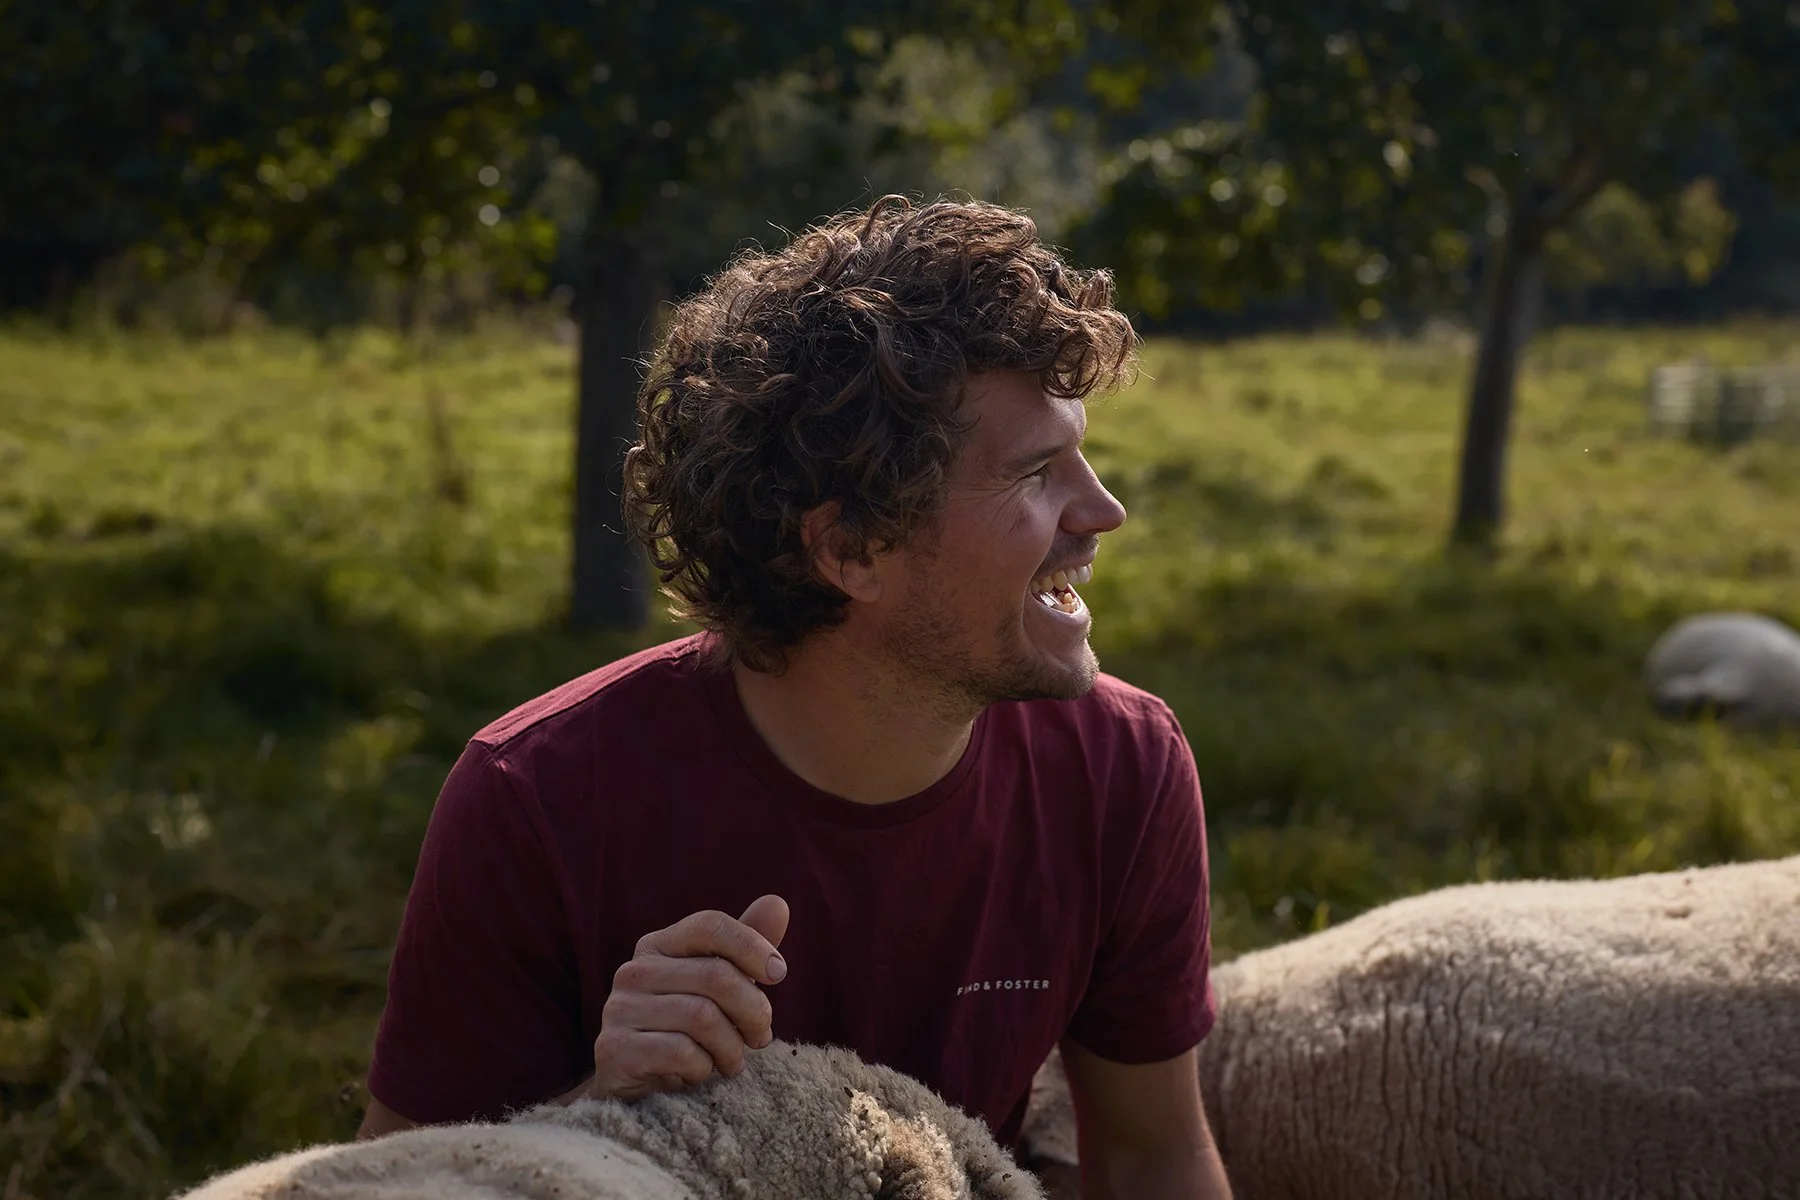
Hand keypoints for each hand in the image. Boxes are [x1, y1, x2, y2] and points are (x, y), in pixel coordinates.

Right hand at [586, 894, 789, 1100]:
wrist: (638, 1090)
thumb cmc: (687, 1030)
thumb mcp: (719, 988)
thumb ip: (746, 947)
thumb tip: (778, 903)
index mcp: (658, 945)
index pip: (710, 925)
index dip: (752, 945)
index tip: (779, 974)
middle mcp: (634, 971)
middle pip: (716, 976)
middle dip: (753, 1010)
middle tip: (760, 1036)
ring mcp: (620, 1009)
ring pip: (703, 1018)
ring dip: (732, 1047)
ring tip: (733, 1061)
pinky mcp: (615, 1049)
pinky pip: (681, 1052)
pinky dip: (704, 1067)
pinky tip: (700, 1073)